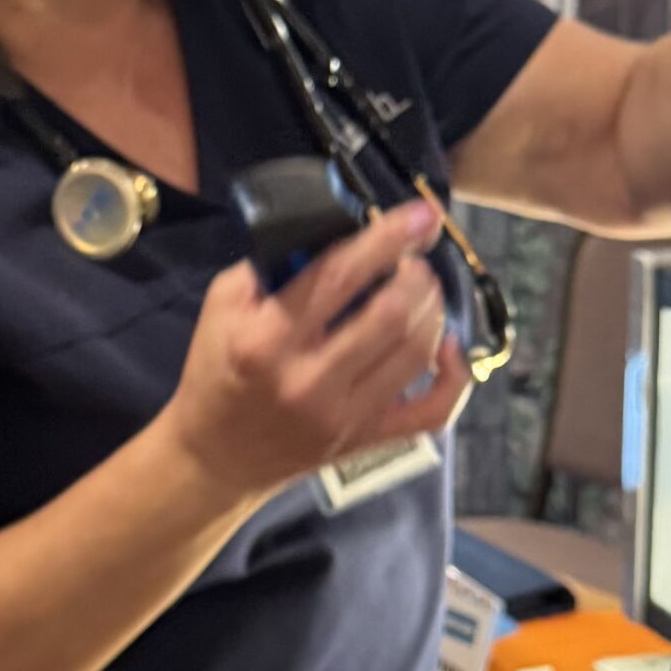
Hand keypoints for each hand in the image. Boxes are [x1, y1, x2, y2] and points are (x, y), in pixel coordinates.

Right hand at [161, 201, 470, 504]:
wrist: (216, 457)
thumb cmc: (216, 371)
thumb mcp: (220, 307)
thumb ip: (268, 265)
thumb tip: (329, 231)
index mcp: (267, 340)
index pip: (339, 276)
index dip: (387, 238)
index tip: (421, 213)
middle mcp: (308, 380)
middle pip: (390, 314)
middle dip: (415, 275)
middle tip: (413, 261)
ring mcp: (343, 417)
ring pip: (416, 353)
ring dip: (432, 311)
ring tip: (424, 292)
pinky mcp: (366, 441)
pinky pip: (432, 412)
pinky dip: (454, 375)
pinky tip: (447, 347)